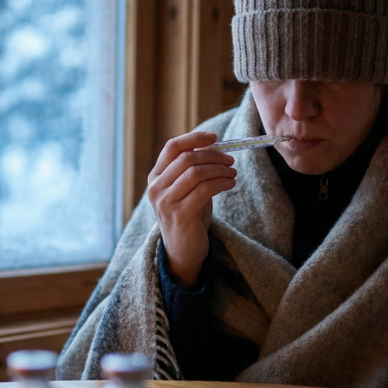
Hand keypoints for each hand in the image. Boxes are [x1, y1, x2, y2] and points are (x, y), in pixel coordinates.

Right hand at [147, 131, 236, 288]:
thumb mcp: (186, 189)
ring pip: (196, 172)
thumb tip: (213, 146)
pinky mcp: (180, 215)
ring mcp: (166, 202)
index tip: (214, 137)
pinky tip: (229, 184)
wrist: (182, 250)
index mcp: (155, 177)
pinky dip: (221, 183)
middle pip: (187, 158)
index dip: (194, 138)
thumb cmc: (188, 216)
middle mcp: (156, 188)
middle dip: (213, 156)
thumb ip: (192, 169)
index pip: (172, 147)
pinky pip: (204, 190)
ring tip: (232, 173)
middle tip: (230, 160)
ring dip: (219, 170)